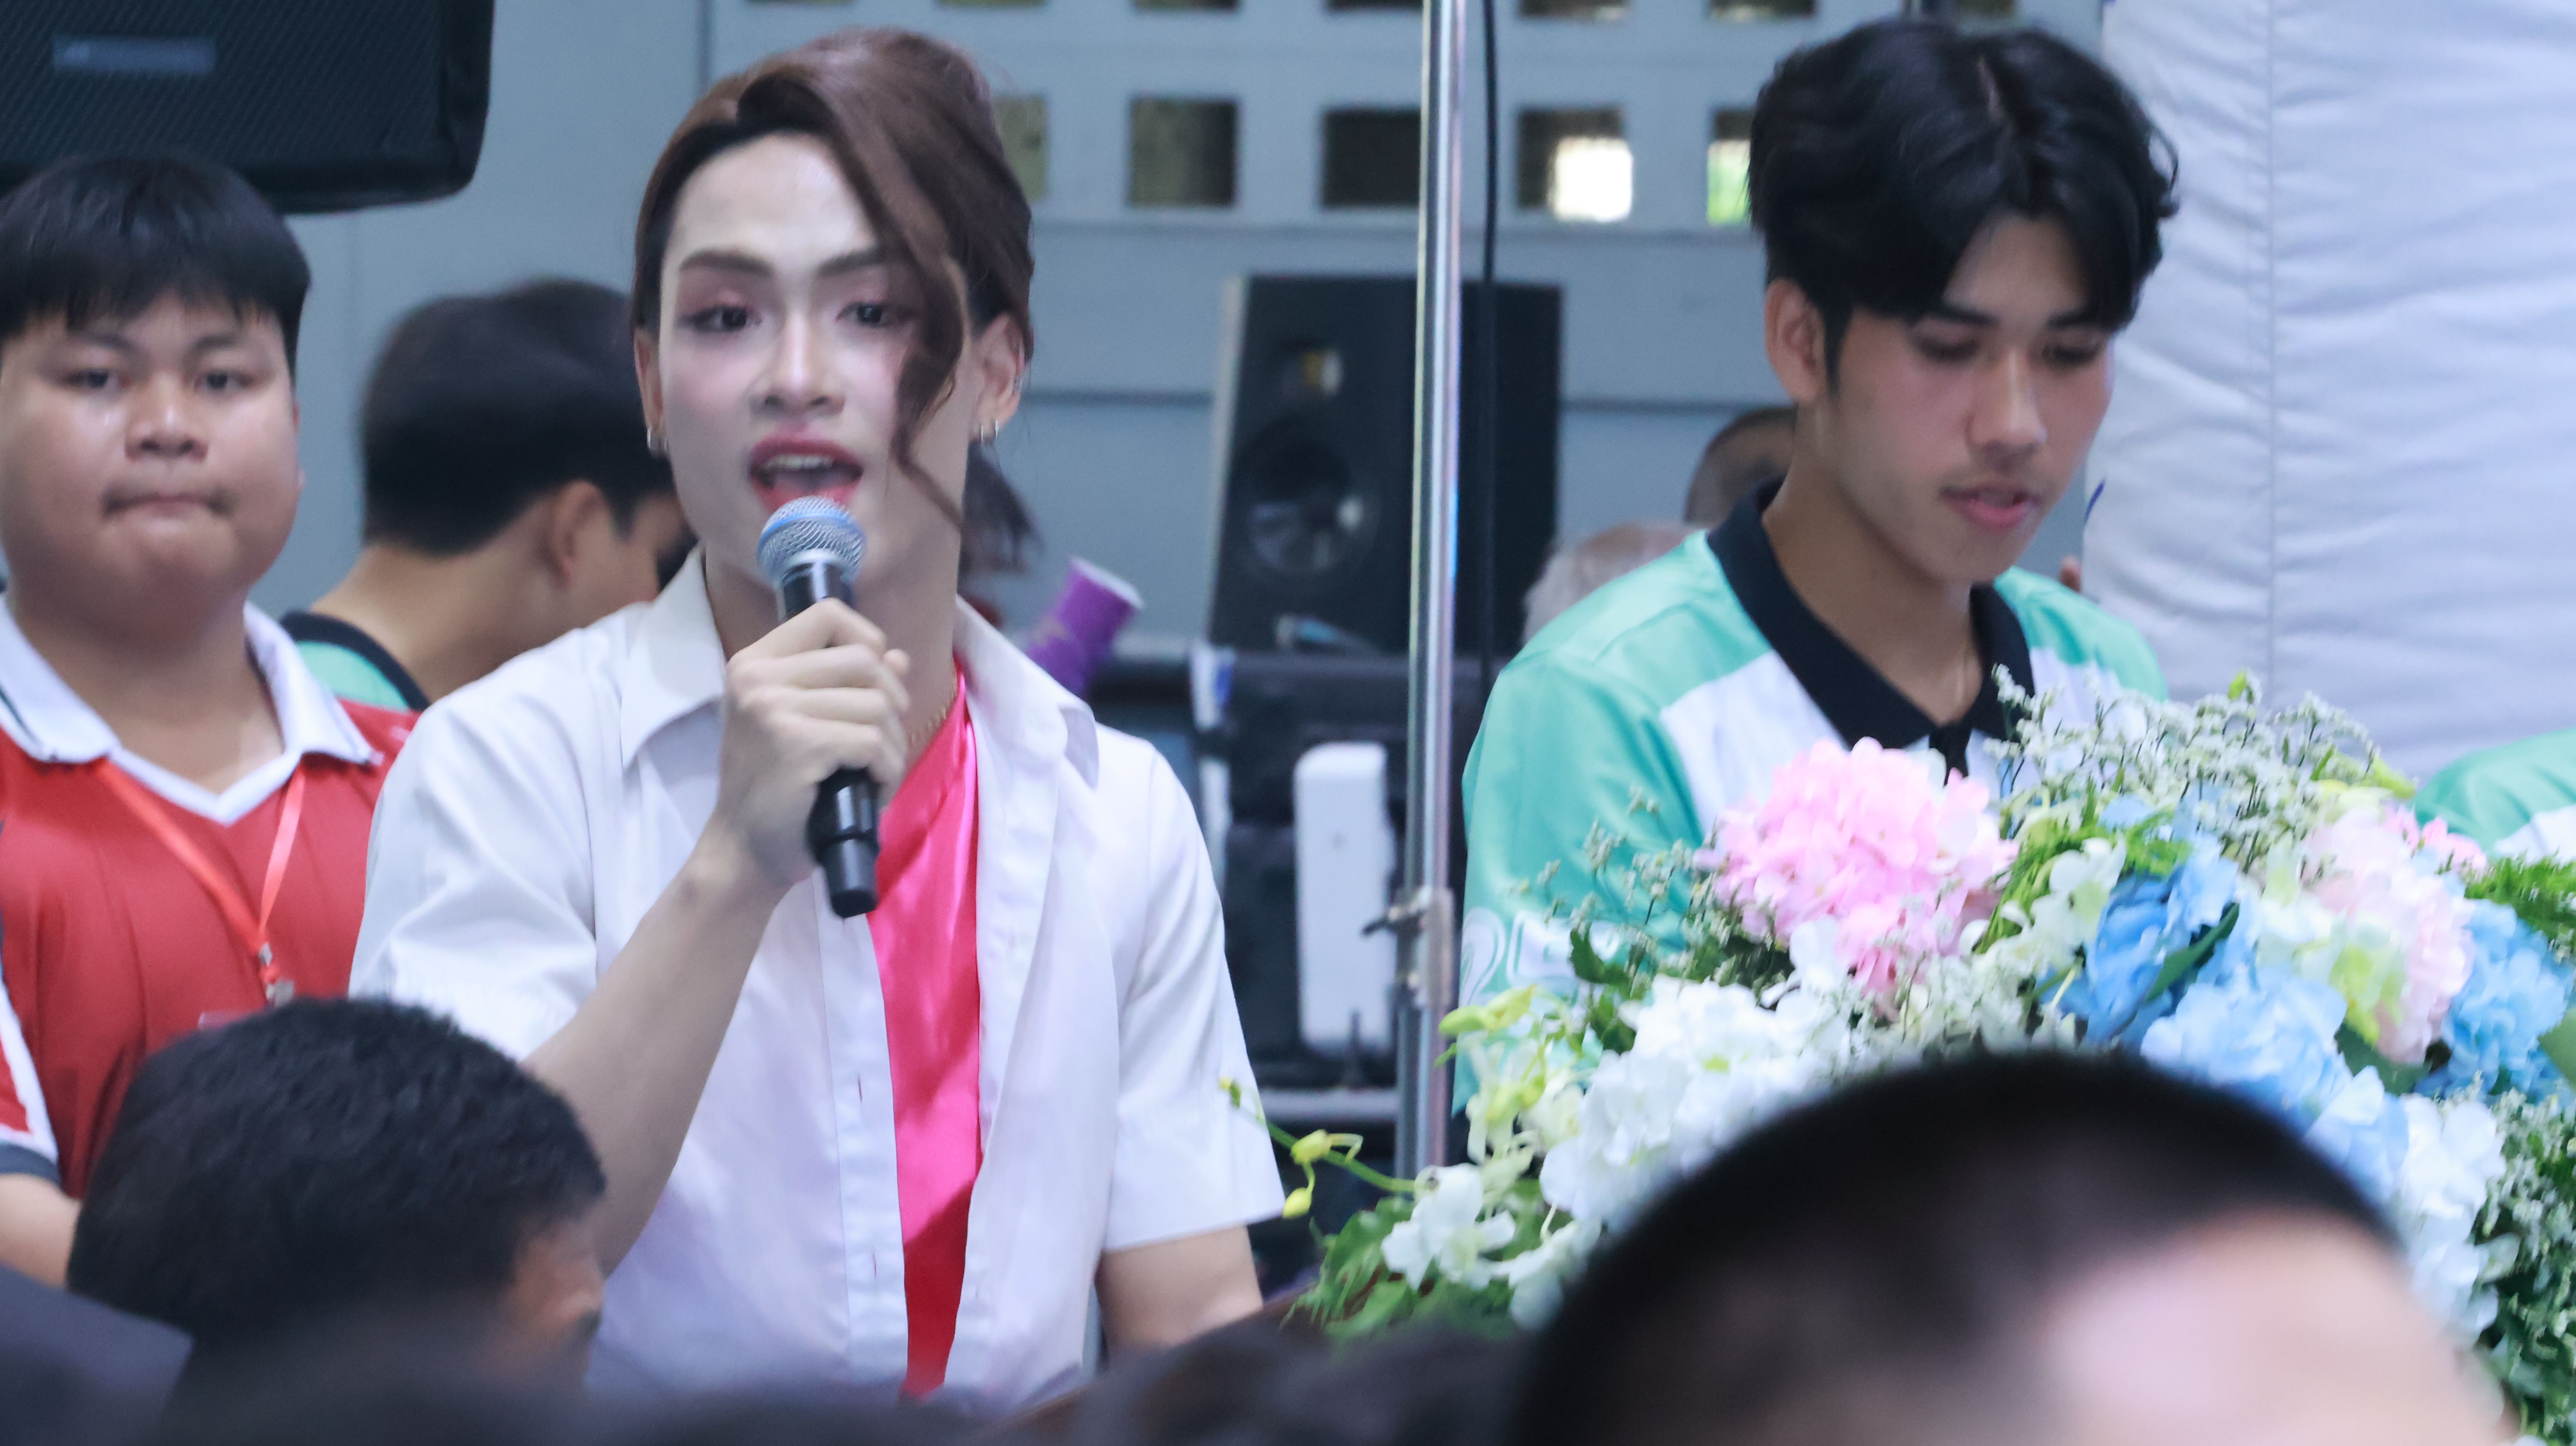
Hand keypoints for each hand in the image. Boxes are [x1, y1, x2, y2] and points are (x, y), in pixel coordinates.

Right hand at [701, 601, 911, 891]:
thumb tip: (896, 654)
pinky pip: (874, 742)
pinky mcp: (799, 744)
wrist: (745, 851)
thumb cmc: (776, 789)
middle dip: (892, 701)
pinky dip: (887, 770)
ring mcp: (775, 709)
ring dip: (893, 744)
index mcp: (754, 663)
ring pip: (877, 705)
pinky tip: (873, 788)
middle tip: (881, 741)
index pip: (827, 614)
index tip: (874, 680)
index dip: (867, 640)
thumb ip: (845, 684)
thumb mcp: (801, 723)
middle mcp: (758, 678)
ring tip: (874, 772)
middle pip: (863, 660)